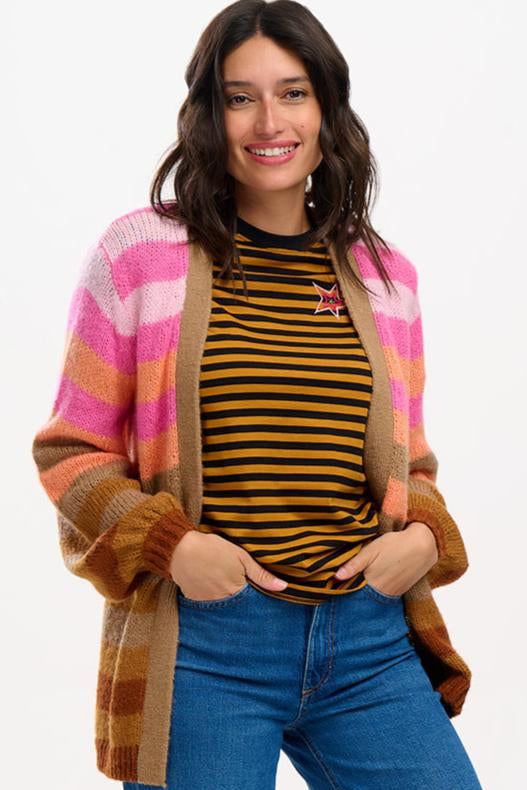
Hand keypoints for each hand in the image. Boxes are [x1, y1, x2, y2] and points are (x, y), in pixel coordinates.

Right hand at [169, 530, 288, 599]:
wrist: (180, 549)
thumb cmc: (213, 549)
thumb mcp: (241, 557)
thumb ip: (261, 574)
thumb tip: (283, 587)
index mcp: (236, 590)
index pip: (252, 602)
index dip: (254, 597)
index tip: (254, 593)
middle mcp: (222, 601)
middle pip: (237, 606)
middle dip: (240, 600)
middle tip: (234, 584)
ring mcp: (207, 603)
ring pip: (222, 606)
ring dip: (224, 598)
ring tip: (220, 582)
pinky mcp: (194, 600)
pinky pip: (206, 603)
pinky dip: (210, 596)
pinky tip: (209, 583)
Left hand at [332, 521, 438, 595]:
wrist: (423, 545)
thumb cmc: (395, 544)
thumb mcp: (372, 550)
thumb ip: (354, 564)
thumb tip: (336, 577)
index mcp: (372, 583)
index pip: (351, 591)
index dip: (341, 588)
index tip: (332, 584)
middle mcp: (381, 593)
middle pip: (360, 597)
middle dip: (350, 592)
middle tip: (341, 583)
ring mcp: (391, 594)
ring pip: (371, 597)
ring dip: (363, 592)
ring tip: (355, 581)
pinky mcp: (399, 592)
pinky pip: (382, 596)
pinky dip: (374, 591)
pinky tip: (371, 582)